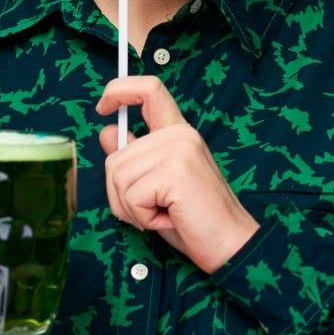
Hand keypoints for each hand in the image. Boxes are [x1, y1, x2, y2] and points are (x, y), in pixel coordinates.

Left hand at [97, 75, 259, 273]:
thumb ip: (134, 155)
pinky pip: (132, 196)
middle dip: (121, 194)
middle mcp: (180, 134)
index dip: (119, 90)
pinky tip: (169, 218)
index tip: (103, 107)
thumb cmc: (193, 218)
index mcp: (178, 132)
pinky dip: (143, 216)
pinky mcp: (176, 171)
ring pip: (119, 177)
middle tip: (154, 208)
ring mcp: (179, 150)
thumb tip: (107, 132)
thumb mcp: (156, 183)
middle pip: (116, 157)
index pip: (149, 89)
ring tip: (164, 212)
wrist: (230, 244)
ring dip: (133, 208)